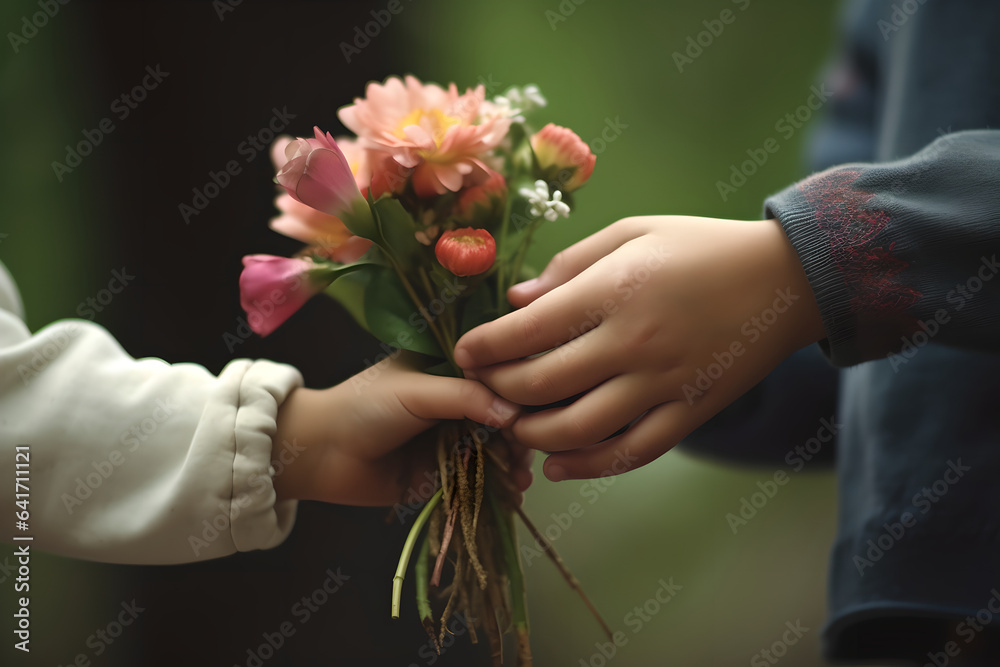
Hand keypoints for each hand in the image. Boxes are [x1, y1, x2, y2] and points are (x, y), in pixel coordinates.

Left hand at [271, 353, 530, 504]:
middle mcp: (459, 400)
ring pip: (499, 449)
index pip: (500, 374)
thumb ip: (466, 398)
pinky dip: (501, 487)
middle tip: (527, 451)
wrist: (323, 455)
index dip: (521, 390)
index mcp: (452, 366)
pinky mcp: (450, 472)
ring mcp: (456, 437)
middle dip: (521, 434)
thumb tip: (515, 414)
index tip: (539, 406)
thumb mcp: (418, 391)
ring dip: (515, 463)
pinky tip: (512, 493)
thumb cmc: (364, 407)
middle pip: (506, 415)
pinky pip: (484, 479)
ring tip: (520, 476)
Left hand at [454, 216, 824, 481]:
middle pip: (543, 383)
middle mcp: (635, 342)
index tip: (463, 352)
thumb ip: (570, 265)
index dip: (485, 346)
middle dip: (498, 389)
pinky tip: (557, 466)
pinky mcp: (689, 413)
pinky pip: (632, 453)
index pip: (529, 329)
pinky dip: (589, 466)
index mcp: (617, 290)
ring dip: (531, 433)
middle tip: (479, 387)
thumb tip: (517, 302)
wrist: (786, 280)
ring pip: (580, 428)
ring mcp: (664, 384)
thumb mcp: (633, 233)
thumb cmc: (700, 247)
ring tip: (510, 424)